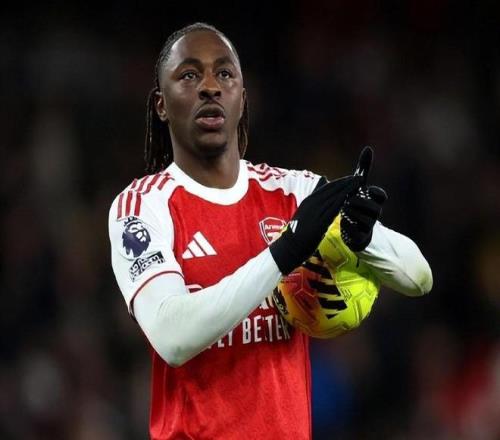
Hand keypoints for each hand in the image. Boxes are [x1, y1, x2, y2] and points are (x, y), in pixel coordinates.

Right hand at [270, 149, 368, 274]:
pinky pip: (333, 209)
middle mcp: (311, 204)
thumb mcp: (305, 213)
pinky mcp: (319, 222)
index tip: (350, 178)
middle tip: (358, 178)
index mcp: (308, 201)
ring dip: (347, 189)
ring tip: (358, 184)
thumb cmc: (298, 232)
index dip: (340, 182)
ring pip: (334, 197)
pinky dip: (342, 201)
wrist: (290, 247)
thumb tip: (323, 191)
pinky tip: (351, 197)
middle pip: (332, 189)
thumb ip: (314, 204)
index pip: (326, 187)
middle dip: (346, 182)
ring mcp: (315, 213)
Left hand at [340, 146, 387, 251]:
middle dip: (361, 203)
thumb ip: (363, 169)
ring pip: (366, 221)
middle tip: (348, 199)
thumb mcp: (358, 186)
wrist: (352, 228)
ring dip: (354, 214)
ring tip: (343, 209)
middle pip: (375, 209)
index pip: (382, 196)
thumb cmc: (356, 203)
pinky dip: (350, 227)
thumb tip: (368, 148)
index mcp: (375, 201)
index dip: (375, 192)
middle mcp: (375, 214)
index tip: (366, 189)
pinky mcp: (361, 238)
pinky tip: (341, 221)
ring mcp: (369, 227)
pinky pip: (358, 233)